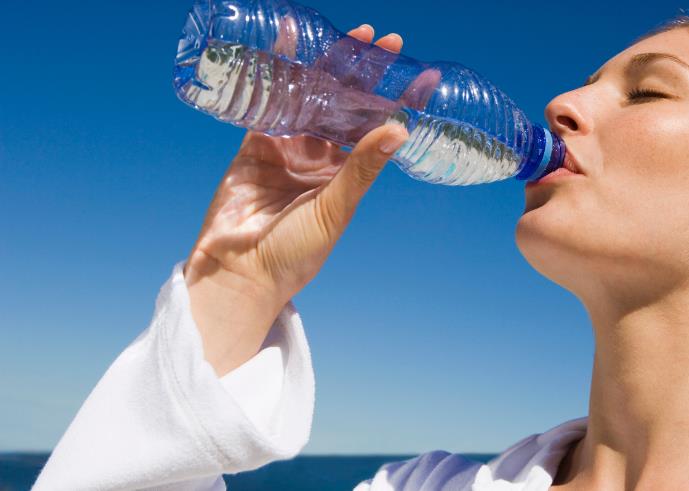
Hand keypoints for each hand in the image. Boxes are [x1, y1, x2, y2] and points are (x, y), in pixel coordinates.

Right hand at [184, 24, 408, 374]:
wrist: (239, 272)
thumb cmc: (295, 252)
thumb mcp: (335, 208)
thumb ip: (361, 167)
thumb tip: (399, 129)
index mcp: (345, 174)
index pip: (375, 128)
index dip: (396, 100)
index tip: (419, 75)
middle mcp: (319, 157)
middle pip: (345, 105)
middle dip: (364, 73)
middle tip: (383, 40)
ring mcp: (287, 147)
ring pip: (311, 97)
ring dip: (328, 65)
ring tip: (351, 35)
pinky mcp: (255, 143)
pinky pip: (269, 101)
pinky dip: (278, 70)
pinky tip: (290, 41)